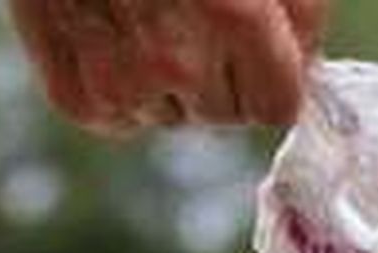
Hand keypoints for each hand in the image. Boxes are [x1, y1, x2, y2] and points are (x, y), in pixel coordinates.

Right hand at [9, 0, 327, 134]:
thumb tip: (304, 62)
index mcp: (229, 14)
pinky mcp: (73, 96)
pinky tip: (115, 34)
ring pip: (173, 116)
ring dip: (171, 81)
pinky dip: (120, 87)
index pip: (277, 107)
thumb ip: (300, 10)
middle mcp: (172, 62)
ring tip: (149, 14)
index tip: (263, 50)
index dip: (277, 76)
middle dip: (224, 72)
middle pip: (227, 113)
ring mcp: (118, 84)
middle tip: (194, 13)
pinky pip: (117, 118)